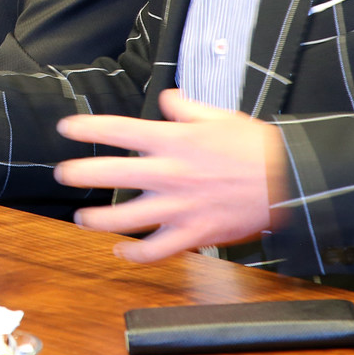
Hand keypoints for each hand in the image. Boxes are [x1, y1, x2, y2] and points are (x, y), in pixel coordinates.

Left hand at [52, 89, 287, 261]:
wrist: (290, 181)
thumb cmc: (258, 148)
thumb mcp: (220, 116)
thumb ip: (186, 108)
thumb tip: (166, 99)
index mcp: (173, 140)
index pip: (118, 129)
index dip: (87, 128)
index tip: (66, 128)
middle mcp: (169, 173)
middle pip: (111, 173)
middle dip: (79, 174)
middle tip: (63, 175)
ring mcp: (179, 207)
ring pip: (125, 218)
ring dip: (98, 220)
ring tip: (82, 219)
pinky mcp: (194, 234)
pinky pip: (156, 251)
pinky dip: (135, 255)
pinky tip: (121, 252)